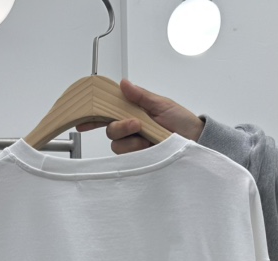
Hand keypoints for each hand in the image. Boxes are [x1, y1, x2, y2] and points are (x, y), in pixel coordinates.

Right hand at [78, 79, 204, 153]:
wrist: (195, 140)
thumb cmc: (182, 121)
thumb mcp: (162, 104)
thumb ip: (141, 96)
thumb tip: (124, 83)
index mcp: (133, 113)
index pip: (109, 114)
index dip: (94, 117)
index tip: (82, 120)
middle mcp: (131, 130)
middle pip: (110, 130)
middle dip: (120, 127)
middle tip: (137, 123)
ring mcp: (135, 145)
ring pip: (117, 145)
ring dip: (131, 141)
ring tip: (148, 137)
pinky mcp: (141, 159)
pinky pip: (128, 157)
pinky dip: (137, 151)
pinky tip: (148, 147)